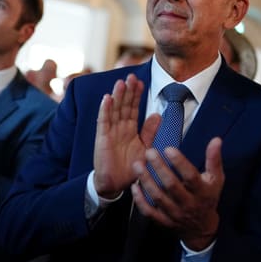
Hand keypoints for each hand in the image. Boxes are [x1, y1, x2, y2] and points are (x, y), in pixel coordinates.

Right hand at [93, 74, 153, 197]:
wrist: (115, 185)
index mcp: (130, 129)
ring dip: (117, 96)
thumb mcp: (145, 148)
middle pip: (124, 106)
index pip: (133, 108)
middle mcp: (119, 128)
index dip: (136, 95)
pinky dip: (105, 110)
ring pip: (114, 110)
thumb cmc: (130, 168)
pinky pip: (103, 122)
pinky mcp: (102, 138)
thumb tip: (158, 114)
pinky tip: (107, 99)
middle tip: (131, 76)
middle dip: (127, 91)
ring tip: (120, 82)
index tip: (141, 81)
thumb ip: (150, 132)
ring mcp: (110, 132)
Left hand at [130, 137, 223, 250]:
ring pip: (158, 197)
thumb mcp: (216, 179)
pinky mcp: (163, 221)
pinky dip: (140, 200)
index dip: (180, 163)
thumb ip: (214, 159)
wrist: (201, 228)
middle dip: (159, 168)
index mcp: (202, 192)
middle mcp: (188, 203)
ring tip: (137, 164)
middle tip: (149, 152)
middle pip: (171, 186)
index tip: (168, 149)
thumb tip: (216, 140)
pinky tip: (134, 186)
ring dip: (146, 180)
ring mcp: (174, 213)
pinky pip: (149, 212)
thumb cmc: (208, 197)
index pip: (191, 177)